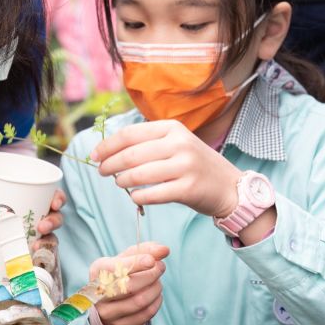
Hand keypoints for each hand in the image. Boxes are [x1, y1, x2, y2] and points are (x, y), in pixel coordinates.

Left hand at [0, 188, 65, 252]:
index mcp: (35, 200)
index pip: (55, 197)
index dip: (59, 199)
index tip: (55, 203)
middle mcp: (40, 217)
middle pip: (56, 219)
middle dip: (53, 222)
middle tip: (42, 227)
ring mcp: (38, 235)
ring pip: (51, 238)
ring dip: (47, 242)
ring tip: (36, 246)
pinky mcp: (31, 250)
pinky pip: (41, 255)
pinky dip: (39, 258)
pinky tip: (33, 260)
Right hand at [89, 242, 169, 324]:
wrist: (110, 302)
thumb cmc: (121, 274)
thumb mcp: (128, 258)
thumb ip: (146, 250)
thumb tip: (164, 250)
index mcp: (97, 272)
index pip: (116, 268)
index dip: (135, 264)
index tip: (152, 260)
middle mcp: (98, 293)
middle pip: (129, 286)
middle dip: (151, 275)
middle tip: (160, 267)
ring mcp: (107, 313)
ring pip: (139, 301)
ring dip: (155, 289)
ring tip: (158, 282)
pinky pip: (145, 314)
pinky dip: (156, 302)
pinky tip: (156, 295)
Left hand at [93, 120, 240, 217]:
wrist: (229, 186)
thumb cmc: (195, 165)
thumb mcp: (177, 143)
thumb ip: (149, 143)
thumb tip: (110, 150)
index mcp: (172, 128)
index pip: (130, 134)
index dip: (107, 146)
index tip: (94, 156)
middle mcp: (179, 144)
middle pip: (131, 154)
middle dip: (110, 164)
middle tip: (102, 172)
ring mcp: (185, 166)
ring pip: (140, 174)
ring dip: (123, 181)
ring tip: (119, 183)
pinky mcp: (188, 188)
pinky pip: (153, 194)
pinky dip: (139, 197)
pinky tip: (135, 197)